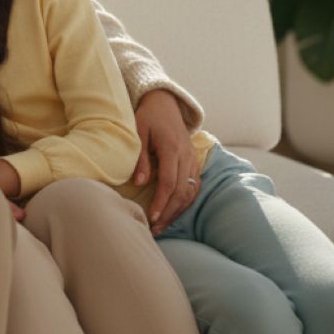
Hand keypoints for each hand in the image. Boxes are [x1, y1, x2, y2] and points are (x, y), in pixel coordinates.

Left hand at [134, 89, 199, 233]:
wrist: (165, 104)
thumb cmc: (148, 117)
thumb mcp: (139, 132)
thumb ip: (140, 157)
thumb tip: (139, 183)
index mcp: (172, 148)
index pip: (169, 181)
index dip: (161, 201)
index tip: (152, 217)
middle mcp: (187, 156)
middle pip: (182, 191)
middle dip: (169, 212)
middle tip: (155, 229)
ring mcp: (193, 160)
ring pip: (191, 192)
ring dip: (177, 211)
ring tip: (162, 226)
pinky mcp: (194, 162)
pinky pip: (194, 187)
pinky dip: (186, 202)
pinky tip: (174, 213)